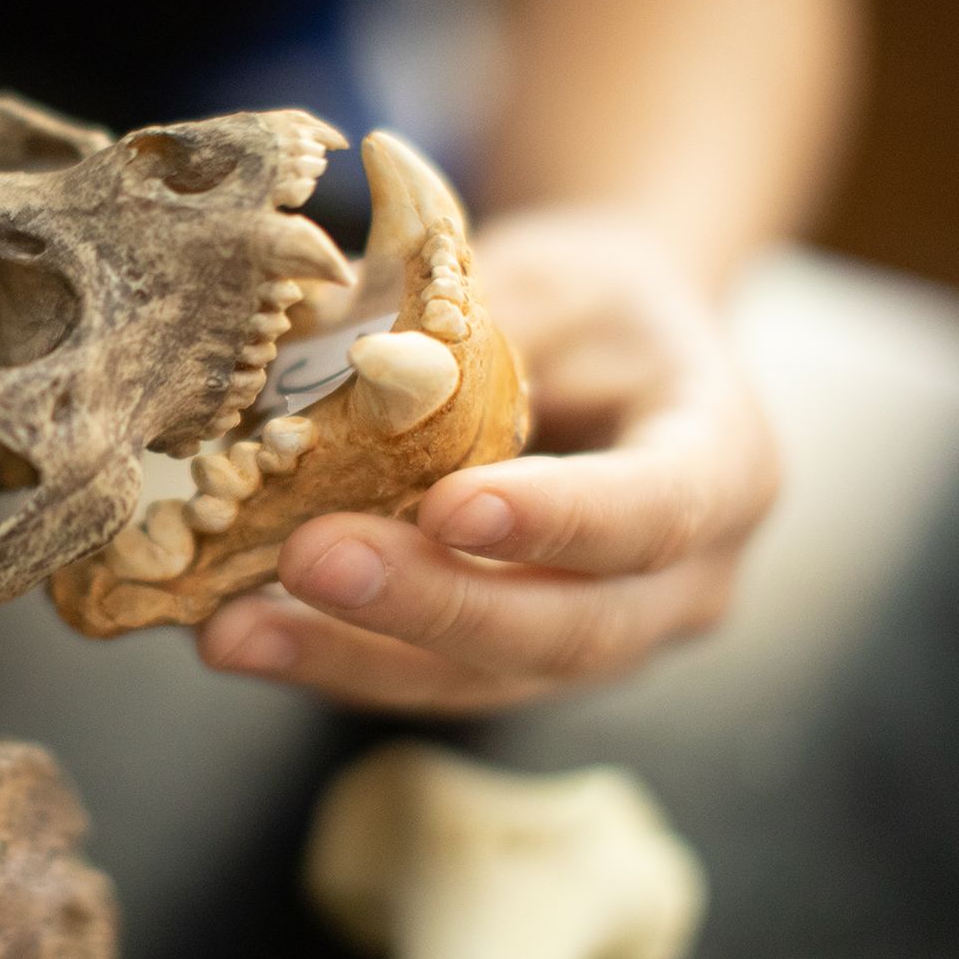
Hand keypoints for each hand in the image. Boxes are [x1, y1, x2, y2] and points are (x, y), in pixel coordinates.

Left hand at [198, 208, 778, 711]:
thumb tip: (358, 374)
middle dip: (430, 604)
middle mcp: (686, 579)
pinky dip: (331, 658)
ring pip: (486, 680)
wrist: (611, 352)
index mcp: (725, 462)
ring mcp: (604, 638)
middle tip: (310, 561)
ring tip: (234, 631)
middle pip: (568, 627)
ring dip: (351, 658)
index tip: (450, 507)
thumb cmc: (591, 302)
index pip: (655, 510)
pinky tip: (238, 633)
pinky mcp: (518, 663)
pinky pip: (429, 679)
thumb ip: (485, 339)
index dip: (556, 520)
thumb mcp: (557, 279)